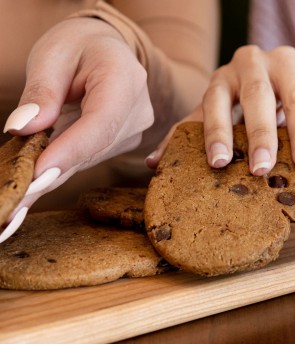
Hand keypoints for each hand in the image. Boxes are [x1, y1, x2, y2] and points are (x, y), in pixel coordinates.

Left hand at [1, 17, 153, 241]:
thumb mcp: (53, 54)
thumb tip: (24, 130)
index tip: (36, 176)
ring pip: (89, 158)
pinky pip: (89, 156)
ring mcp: (134, 131)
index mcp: (125, 80)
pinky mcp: (123, 141)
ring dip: (53, 174)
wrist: (109, 51)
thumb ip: (41, 90)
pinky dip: (62, 165)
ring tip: (16, 195)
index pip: (100, 124)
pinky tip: (36, 177)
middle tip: (14, 205)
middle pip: (93, 149)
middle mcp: (137, 112)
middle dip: (52, 175)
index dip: (69, 152)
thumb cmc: (81, 46)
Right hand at [147, 45, 294, 174]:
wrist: (257, 70)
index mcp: (287, 65)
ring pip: (216, 102)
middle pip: (257, 96)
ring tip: (218, 163)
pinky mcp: (203, 92)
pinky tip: (155, 161)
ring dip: (217, 135)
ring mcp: (224, 75)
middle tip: (260, 168)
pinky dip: (173, 140)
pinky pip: (187, 117)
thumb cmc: (282, 96)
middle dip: (260, 134)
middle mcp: (254, 63)